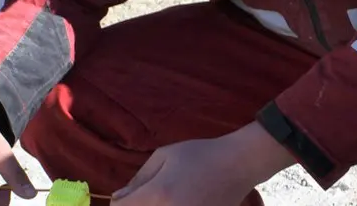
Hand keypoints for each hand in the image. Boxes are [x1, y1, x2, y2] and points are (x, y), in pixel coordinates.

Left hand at [112, 122, 294, 205]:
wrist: (239, 165)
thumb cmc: (201, 154)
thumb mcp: (164, 156)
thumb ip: (138, 179)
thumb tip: (118, 198)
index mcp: (158, 195)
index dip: (120, 201)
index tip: (128, 195)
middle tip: (150, 197)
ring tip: (167, 198)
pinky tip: (182, 202)